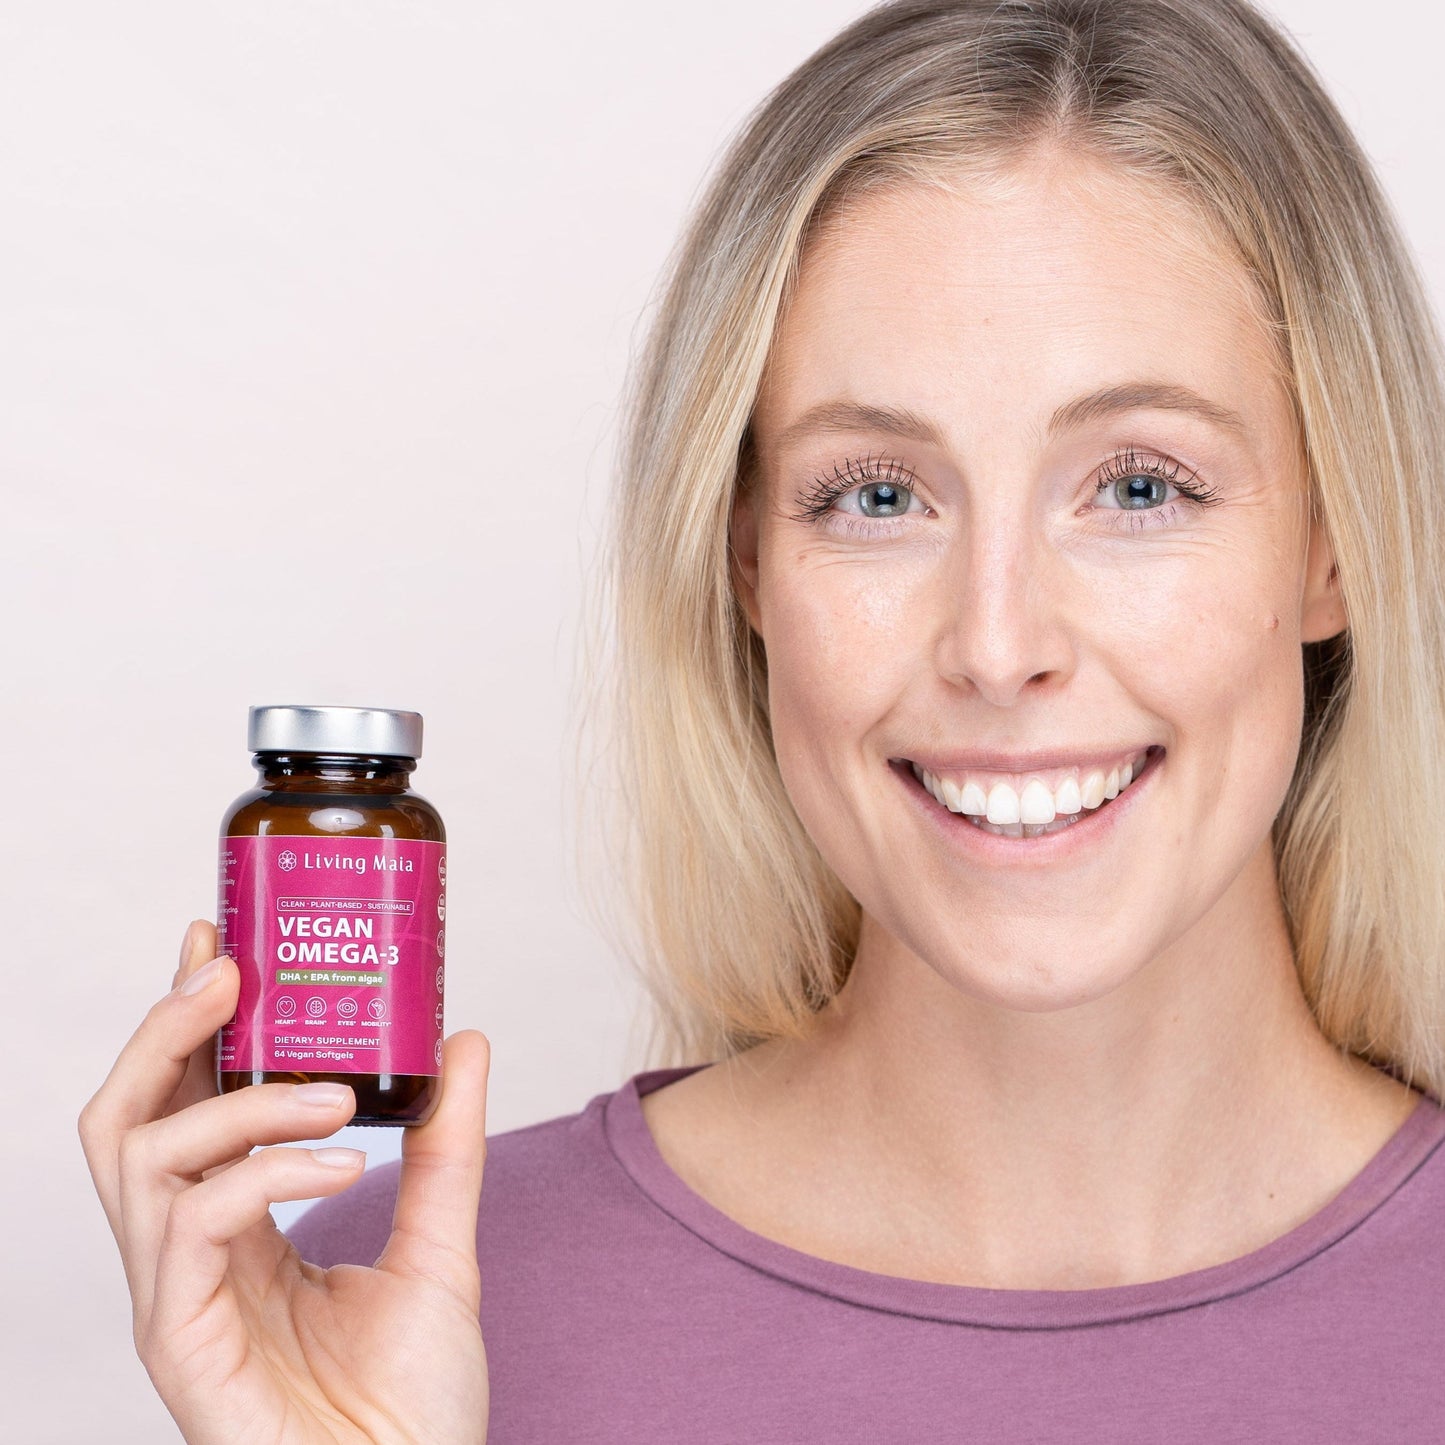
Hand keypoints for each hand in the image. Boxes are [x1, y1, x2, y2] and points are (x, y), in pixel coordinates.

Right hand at [79, 920, 489, 1444]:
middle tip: (230, 969)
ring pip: (143, 1160)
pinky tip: (343, 1162)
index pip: (180, 1106)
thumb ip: (446, 1146)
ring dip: (242, 1100)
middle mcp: (188, 1255)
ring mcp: (176, 1300)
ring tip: (339, 1094)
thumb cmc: (411, 1399)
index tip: (221, 943)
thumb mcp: (440, 1244)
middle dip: (166, 1029)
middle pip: (122, 1118)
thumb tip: (463, 1041)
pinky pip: (196, 1228)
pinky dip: (266, 1172)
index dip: (186, 1023)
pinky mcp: (183, 1344)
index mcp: (232, 1228)